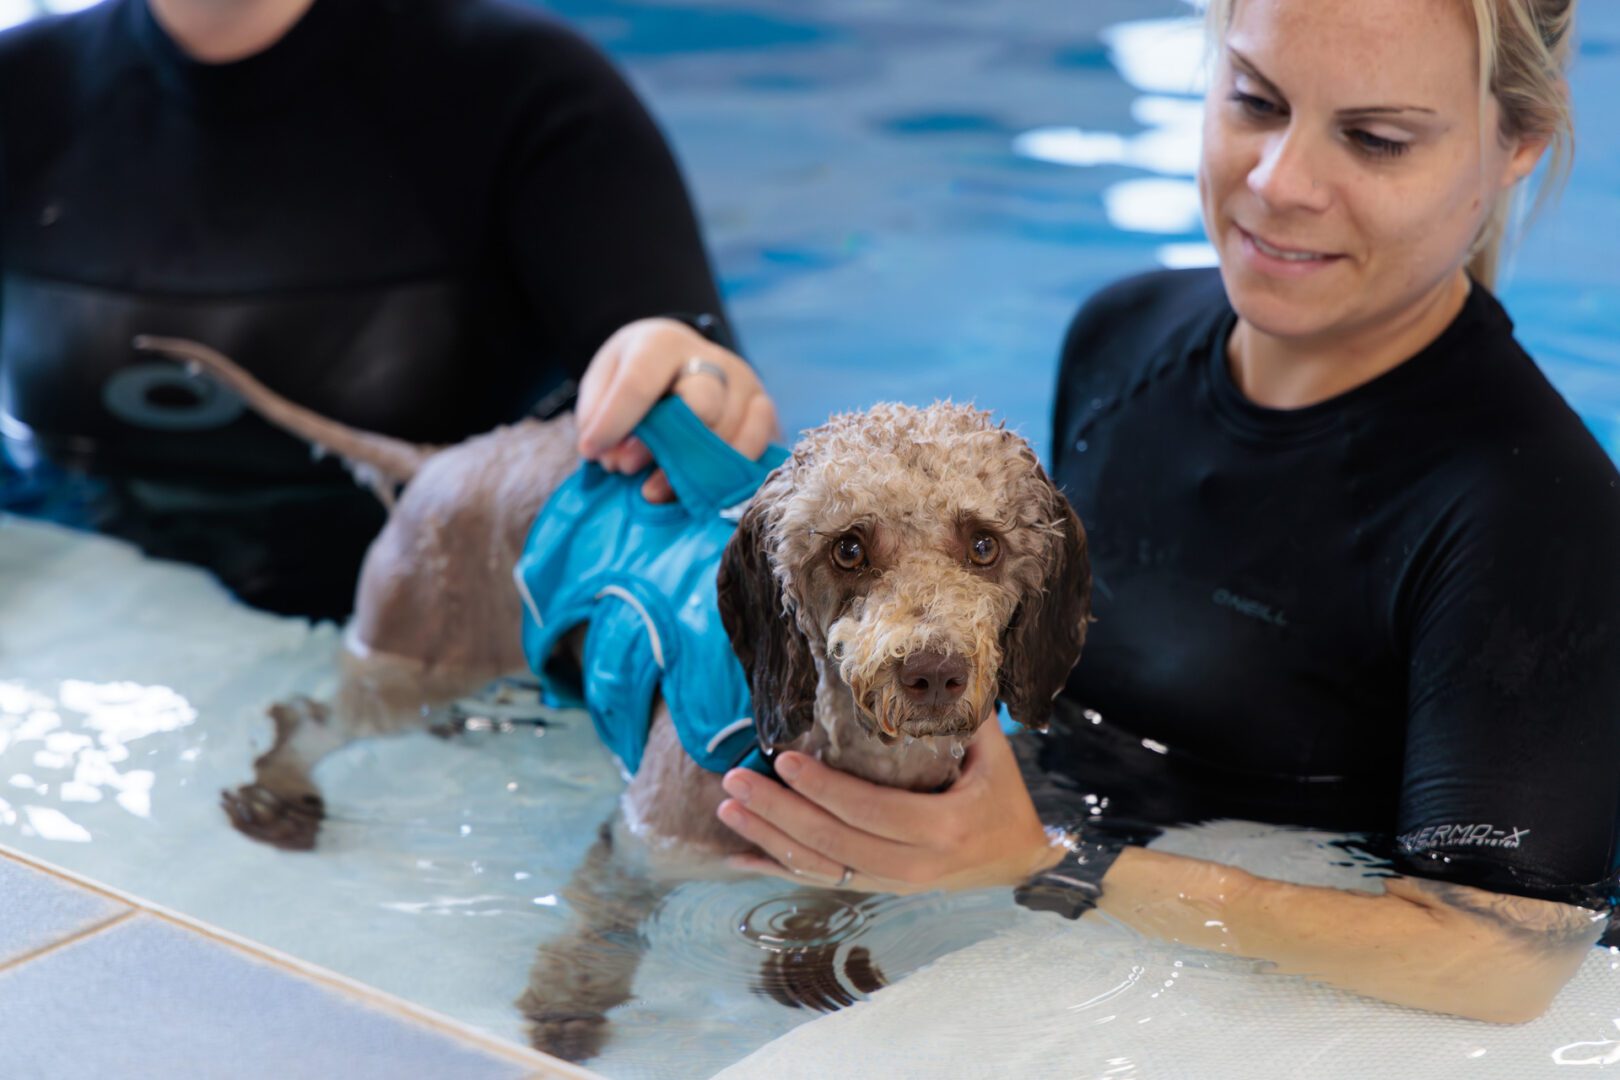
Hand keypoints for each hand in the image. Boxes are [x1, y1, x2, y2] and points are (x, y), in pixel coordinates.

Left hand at [575, 317, 778, 501]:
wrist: (678, 363)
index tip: (591, 451)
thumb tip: (616, 459)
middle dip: (663, 445)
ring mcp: (745, 385)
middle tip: (626, 468)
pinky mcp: (764, 412)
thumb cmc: (637, 378)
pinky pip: (756, 449)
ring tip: (652, 490)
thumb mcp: (604, 383)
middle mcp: (713, 359)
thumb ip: (600, 416)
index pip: (640, 382)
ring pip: (728, 433)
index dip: (614, 422)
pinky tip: (697, 491)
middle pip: (701, 403)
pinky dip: (726, 476)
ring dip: (688, 471)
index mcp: (664, 343)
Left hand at [716, 720, 1063, 893]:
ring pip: (821, 866)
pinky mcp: (879, 888)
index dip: (824, 788)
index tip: (784, 760)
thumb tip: (925, 661)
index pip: (871, 810)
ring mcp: (894, 883)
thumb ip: (959, 714)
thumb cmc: (1004, 796)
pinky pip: (822, 880)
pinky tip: (739, 857)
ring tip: (728, 806)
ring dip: (768, 839)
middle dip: (778, 811)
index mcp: (944, 828)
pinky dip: (778, 868)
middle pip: (834, 842)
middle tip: (735, 780)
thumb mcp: (993, 754)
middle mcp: (915, 866)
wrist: (1018, 858)